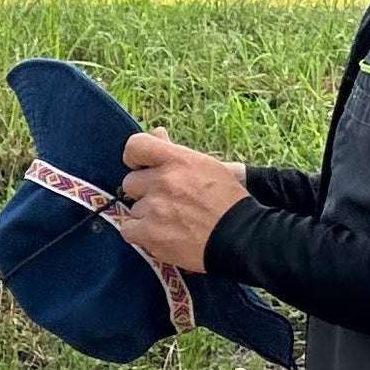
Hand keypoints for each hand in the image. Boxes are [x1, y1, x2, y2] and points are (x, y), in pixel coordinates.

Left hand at [112, 130, 246, 275]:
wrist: (241, 238)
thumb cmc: (227, 201)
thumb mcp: (207, 166)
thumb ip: (175, 151)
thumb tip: (156, 132)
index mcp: (178, 160)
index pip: (136, 146)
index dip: (135, 158)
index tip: (142, 168)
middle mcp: (163, 180)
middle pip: (130, 182)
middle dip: (145, 192)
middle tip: (166, 202)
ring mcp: (155, 207)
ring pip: (133, 208)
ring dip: (146, 215)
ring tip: (171, 222)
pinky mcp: (149, 233)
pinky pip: (128, 230)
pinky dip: (140, 234)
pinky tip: (159, 235)